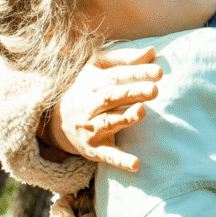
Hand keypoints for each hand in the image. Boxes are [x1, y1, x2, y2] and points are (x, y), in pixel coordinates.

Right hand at [45, 47, 162, 171]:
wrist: (56, 121)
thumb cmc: (87, 88)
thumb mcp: (98, 68)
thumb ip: (125, 59)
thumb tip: (152, 51)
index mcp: (92, 83)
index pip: (116, 76)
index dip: (136, 73)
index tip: (159, 72)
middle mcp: (89, 105)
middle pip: (111, 97)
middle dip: (133, 92)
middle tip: (155, 90)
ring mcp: (91, 128)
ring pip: (107, 123)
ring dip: (124, 118)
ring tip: (141, 111)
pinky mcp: (94, 149)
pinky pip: (107, 155)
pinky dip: (121, 160)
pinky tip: (136, 164)